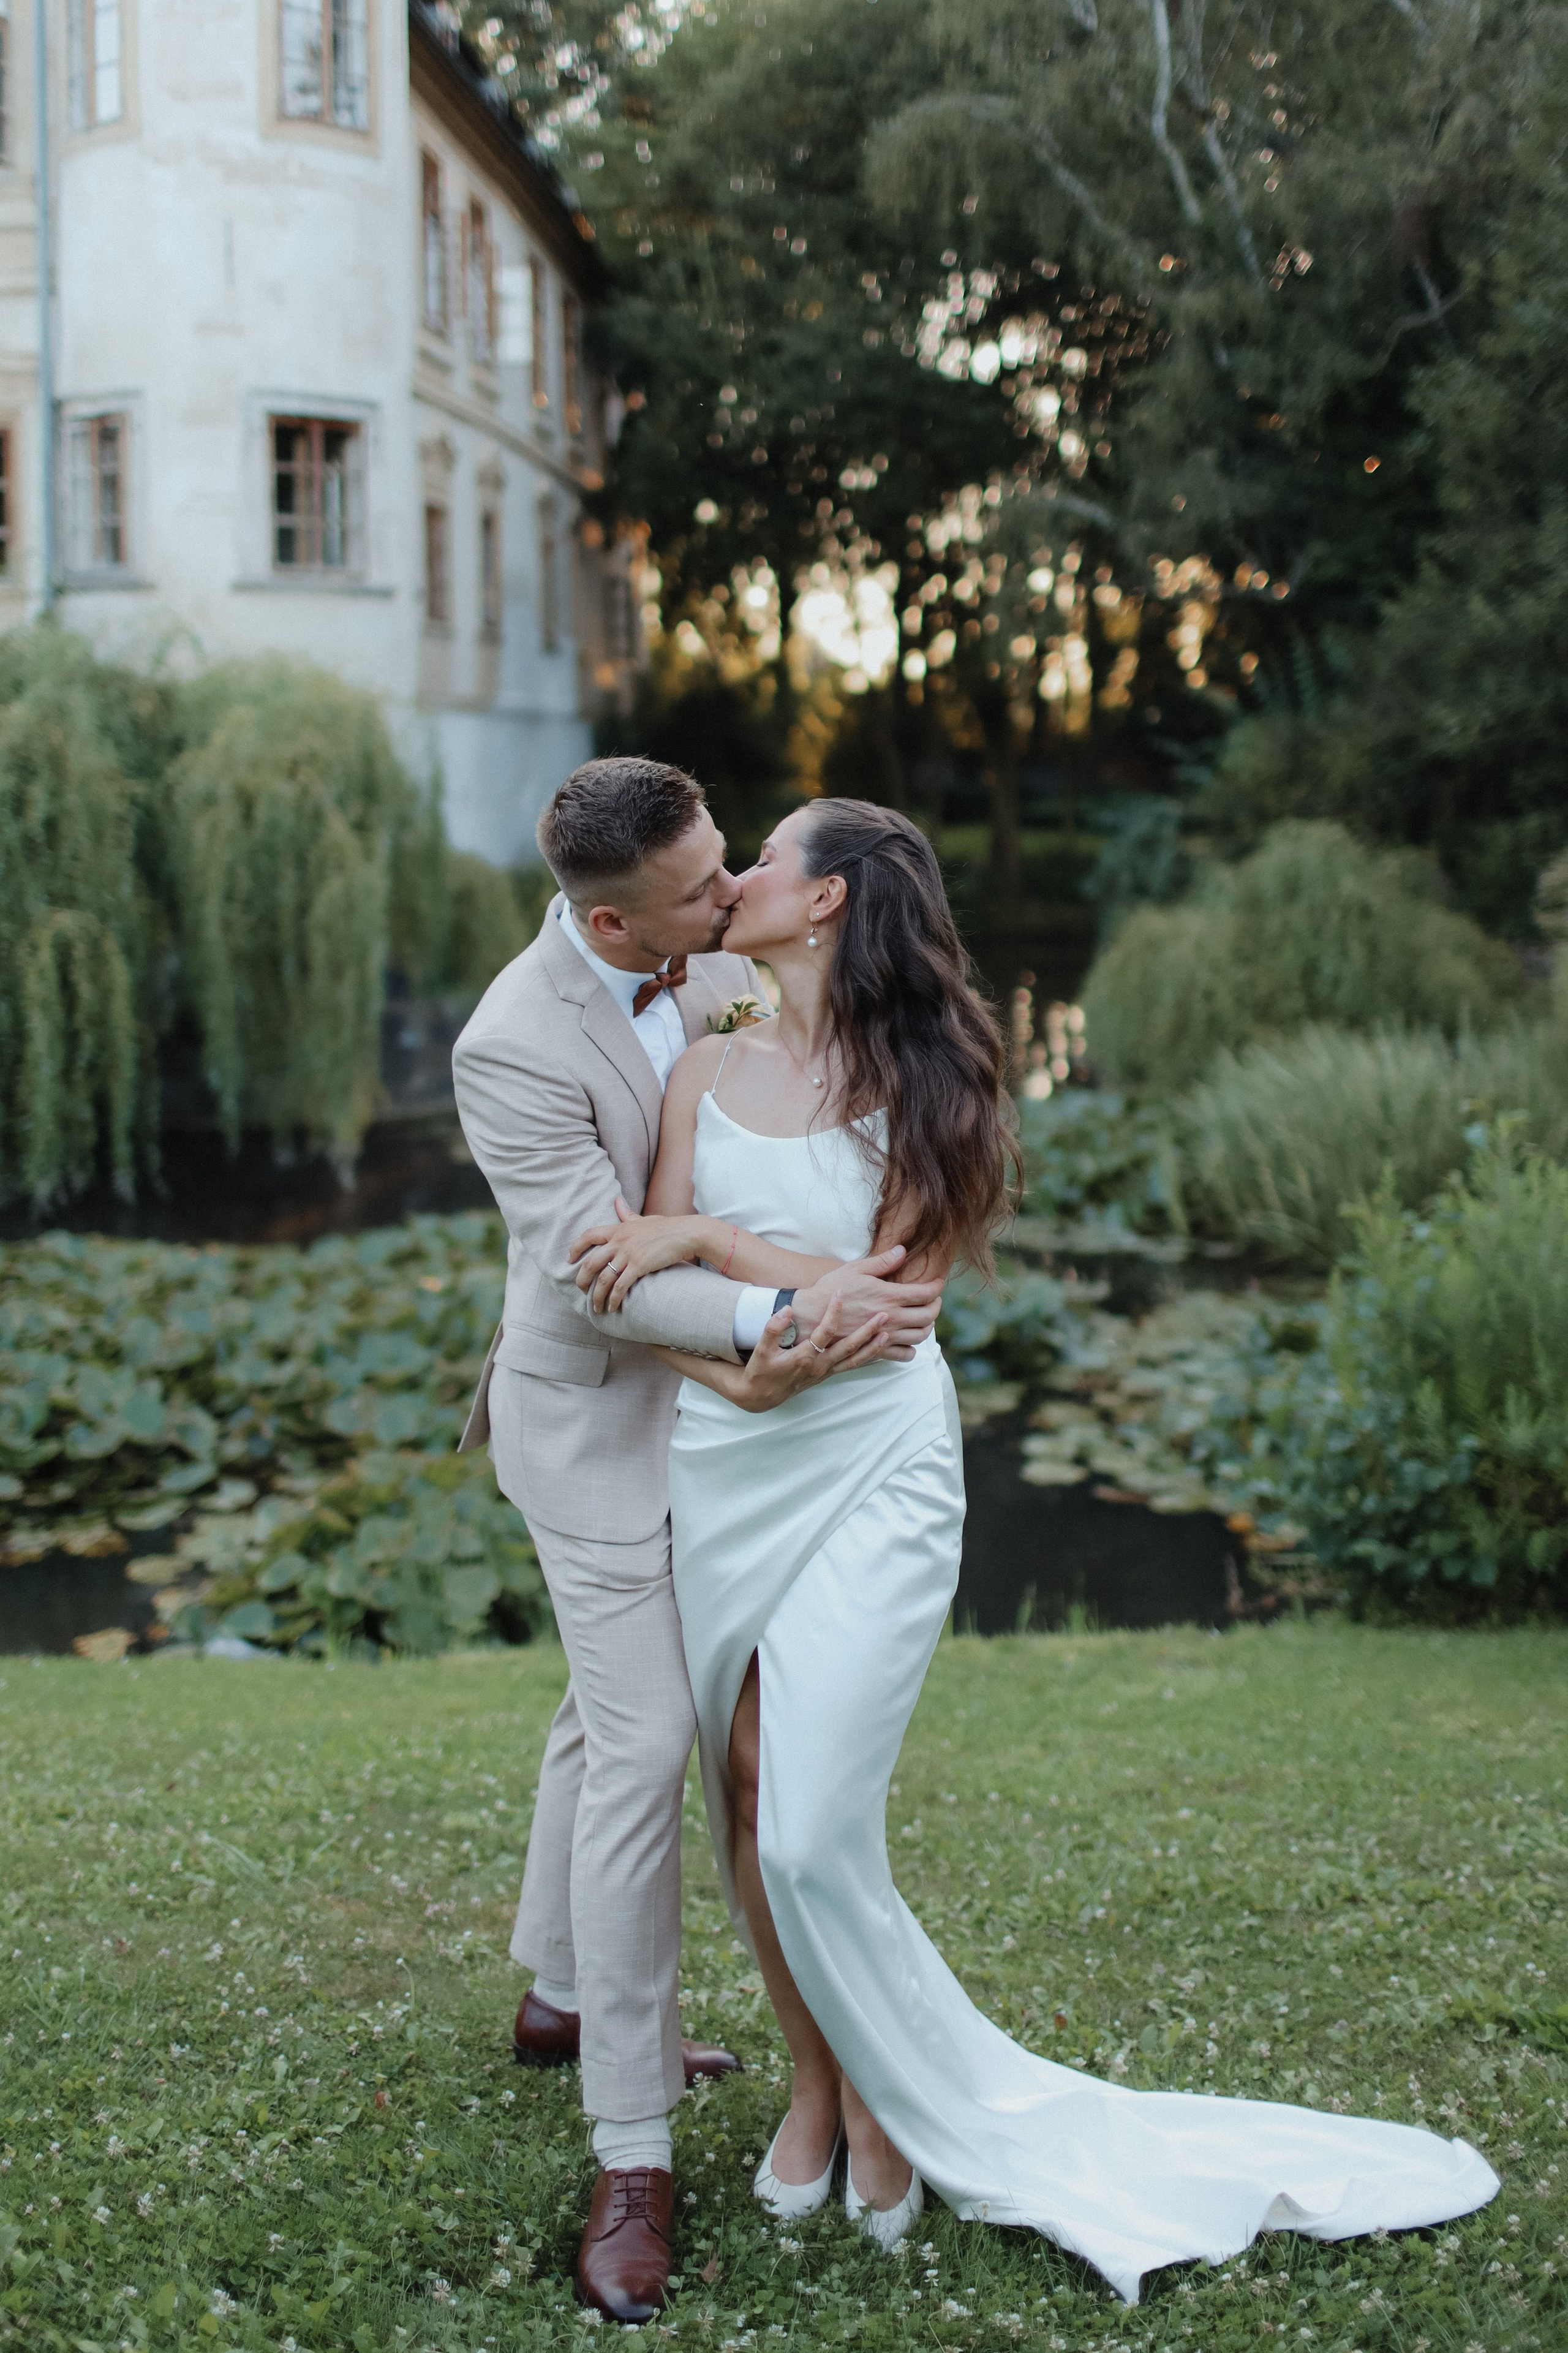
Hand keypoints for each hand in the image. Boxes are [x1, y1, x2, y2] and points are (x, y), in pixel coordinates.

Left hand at [569, 1198, 715, 1310]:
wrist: (685, 1233)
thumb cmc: (666, 1226)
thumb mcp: (643, 1218)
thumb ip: (627, 1214)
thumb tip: (617, 1201)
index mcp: (618, 1229)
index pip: (588, 1236)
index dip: (575, 1248)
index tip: (569, 1259)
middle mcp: (619, 1241)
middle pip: (590, 1262)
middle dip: (582, 1279)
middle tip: (582, 1290)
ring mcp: (628, 1254)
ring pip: (603, 1278)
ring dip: (597, 1296)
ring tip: (597, 1307)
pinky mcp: (639, 1266)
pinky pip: (620, 1286)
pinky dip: (614, 1299)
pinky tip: (612, 1307)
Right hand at [728, 1293, 893, 1411]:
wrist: (761, 1395)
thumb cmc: (761, 1370)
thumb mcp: (760, 1350)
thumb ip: (773, 1329)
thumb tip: (787, 1309)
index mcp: (803, 1357)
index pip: (824, 1332)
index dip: (833, 1312)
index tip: (839, 1293)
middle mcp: (819, 1366)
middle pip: (849, 1348)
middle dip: (867, 1331)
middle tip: (883, 1315)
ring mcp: (826, 1372)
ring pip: (854, 1360)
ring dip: (872, 1347)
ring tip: (887, 1333)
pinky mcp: (828, 1375)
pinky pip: (851, 1366)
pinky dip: (866, 1357)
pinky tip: (876, 1348)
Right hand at [792, 1248, 939, 1360]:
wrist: (811, 1316)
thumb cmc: (832, 1289)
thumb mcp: (855, 1269)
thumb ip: (882, 1262)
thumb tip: (903, 1250)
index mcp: (889, 1296)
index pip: (925, 1294)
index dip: (936, 1288)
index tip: (937, 1283)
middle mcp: (891, 1318)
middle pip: (928, 1316)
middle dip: (935, 1306)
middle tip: (933, 1300)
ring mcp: (885, 1335)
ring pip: (920, 1336)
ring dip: (927, 1327)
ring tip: (923, 1318)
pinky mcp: (876, 1349)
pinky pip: (904, 1354)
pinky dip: (912, 1349)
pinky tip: (907, 1340)